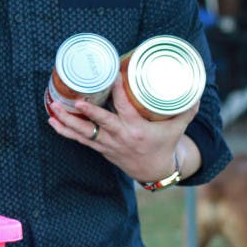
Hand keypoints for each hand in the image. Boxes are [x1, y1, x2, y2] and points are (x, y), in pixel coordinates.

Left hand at [46, 75, 197, 181]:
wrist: (155, 171)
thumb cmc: (165, 144)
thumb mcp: (177, 127)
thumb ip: (185, 109)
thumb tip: (194, 89)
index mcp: (138, 130)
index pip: (126, 108)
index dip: (118, 91)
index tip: (112, 75)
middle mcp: (120, 137)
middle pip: (101, 123)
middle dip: (88, 113)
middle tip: (75, 101)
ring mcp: (108, 144)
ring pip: (84, 133)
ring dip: (67, 121)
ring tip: (53, 109)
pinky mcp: (100, 148)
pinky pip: (79, 140)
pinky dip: (65, 131)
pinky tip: (52, 121)